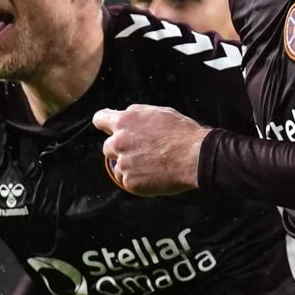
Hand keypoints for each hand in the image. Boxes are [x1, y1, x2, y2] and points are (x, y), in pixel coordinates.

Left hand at [93, 104, 208, 196]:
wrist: (194, 157)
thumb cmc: (181, 133)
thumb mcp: (159, 112)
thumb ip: (137, 114)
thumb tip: (125, 115)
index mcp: (124, 121)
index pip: (99, 119)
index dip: (104, 124)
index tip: (109, 129)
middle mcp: (119, 142)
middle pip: (108, 146)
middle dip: (120, 149)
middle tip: (141, 151)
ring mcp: (123, 163)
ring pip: (117, 166)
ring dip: (129, 166)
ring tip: (151, 165)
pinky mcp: (129, 182)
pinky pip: (127, 181)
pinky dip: (137, 180)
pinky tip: (153, 175)